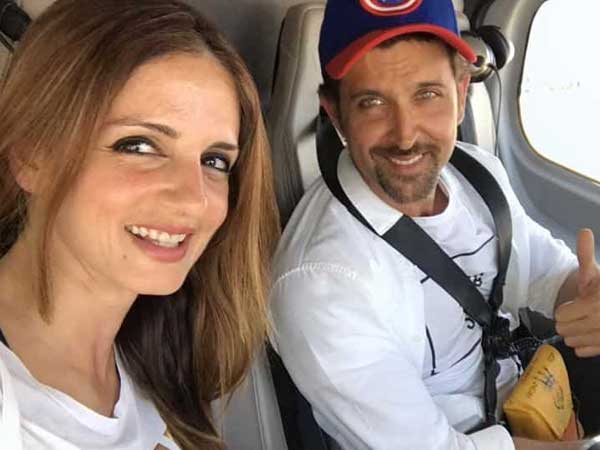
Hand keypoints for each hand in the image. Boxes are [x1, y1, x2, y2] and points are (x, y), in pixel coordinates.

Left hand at [555, 229, 599, 356]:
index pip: (560, 316)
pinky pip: (584, 351)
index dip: (565, 308)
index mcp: (593, 305)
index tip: (576, 303)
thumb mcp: (596, 272)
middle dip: (568, 320)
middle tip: (580, 312)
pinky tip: (592, 333)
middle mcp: (598, 324)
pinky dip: (585, 344)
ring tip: (586, 322)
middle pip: (563, 329)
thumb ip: (586, 254)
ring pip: (572, 342)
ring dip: (575, 333)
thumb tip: (584, 232)